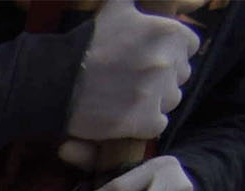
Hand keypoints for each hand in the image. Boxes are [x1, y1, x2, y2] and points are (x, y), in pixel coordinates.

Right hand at [66, 0, 200, 145]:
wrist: (54, 80)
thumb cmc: (86, 42)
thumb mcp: (117, 7)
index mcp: (168, 32)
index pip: (190, 47)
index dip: (170, 52)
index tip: (148, 57)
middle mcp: (166, 61)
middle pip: (180, 75)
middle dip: (162, 77)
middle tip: (133, 78)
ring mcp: (154, 93)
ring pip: (170, 100)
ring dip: (154, 101)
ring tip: (128, 97)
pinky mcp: (141, 121)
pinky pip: (158, 125)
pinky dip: (144, 123)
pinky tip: (126, 115)